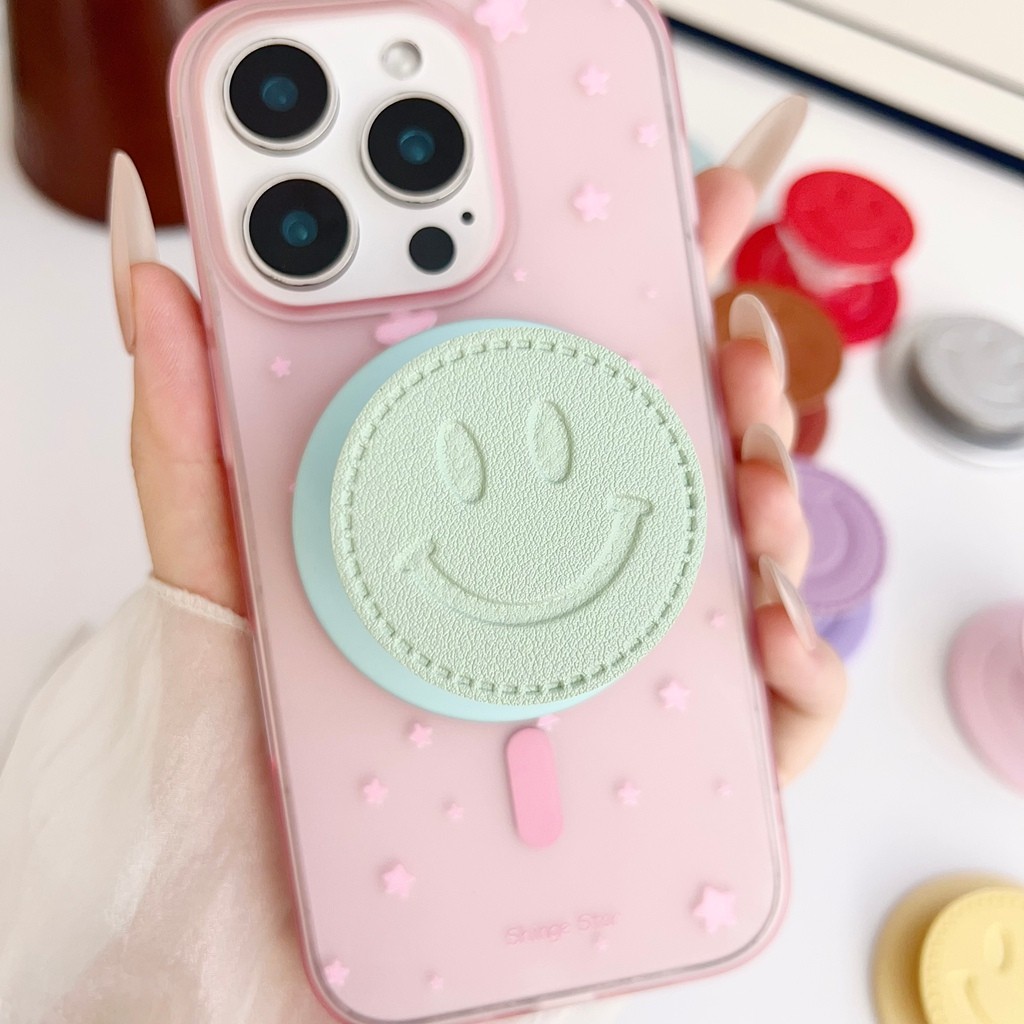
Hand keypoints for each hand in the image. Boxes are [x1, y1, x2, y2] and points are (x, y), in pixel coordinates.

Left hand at [111, 96, 843, 784]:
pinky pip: (765, 712)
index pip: (589, 381)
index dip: (653, 291)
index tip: (697, 214)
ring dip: (779, 499)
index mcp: (486, 512)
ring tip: (759, 482)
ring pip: (740, 561)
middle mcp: (564, 575)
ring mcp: (618, 662)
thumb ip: (190, 440)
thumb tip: (160, 290)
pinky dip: (801, 666)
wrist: (264, 919)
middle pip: (688, 456)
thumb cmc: (250, 746)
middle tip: (734, 347)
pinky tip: (776, 635)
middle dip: (739, 381)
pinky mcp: (659, 764)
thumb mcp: (217, 572)